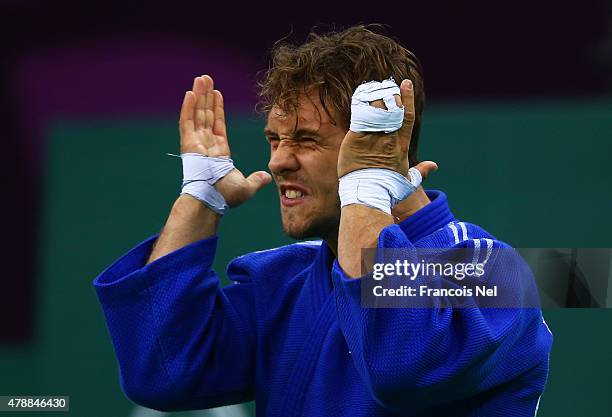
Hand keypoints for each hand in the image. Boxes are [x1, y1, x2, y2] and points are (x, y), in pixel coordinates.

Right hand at [179, 75, 270, 206]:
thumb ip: (257, 180)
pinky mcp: (188, 143)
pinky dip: (188, 107)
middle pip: (206, 114)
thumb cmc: (227, 196)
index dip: (217, 108)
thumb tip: (267, 178)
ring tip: (201, 79)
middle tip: (206, 79)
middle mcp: (206, 145)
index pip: (217, 124)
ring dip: (199, 96)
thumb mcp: (247, 187)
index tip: (218, 93)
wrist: (213, 199)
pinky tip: (190, 93)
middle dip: (207, 96)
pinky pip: (187, 122)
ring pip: (197, 113)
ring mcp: (196, 143)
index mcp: (219, 152)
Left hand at [337, 79, 436, 179]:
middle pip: (391, 108)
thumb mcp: (408, 181)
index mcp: (401, 144)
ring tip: (372, 90)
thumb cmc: (388, 189)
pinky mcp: (356, 138)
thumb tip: (434, 166)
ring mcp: (372, 136)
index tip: (405, 84)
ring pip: (375, 108)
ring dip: (374, 97)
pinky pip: (359, 116)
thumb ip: (420, 171)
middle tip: (386, 86)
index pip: (407, 115)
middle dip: (390, 94)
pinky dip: (360, 105)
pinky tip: (359, 98)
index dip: (407, 98)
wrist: (369, 194)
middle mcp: (388, 137)